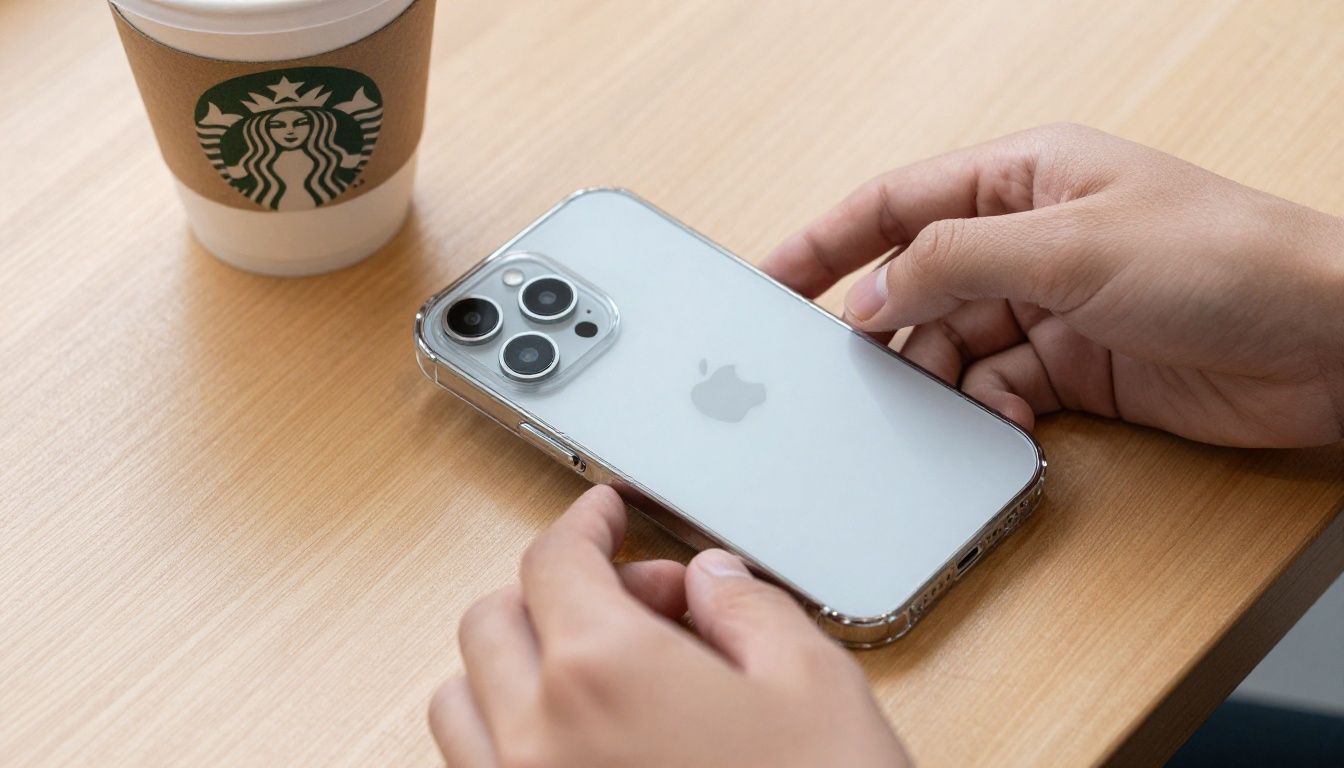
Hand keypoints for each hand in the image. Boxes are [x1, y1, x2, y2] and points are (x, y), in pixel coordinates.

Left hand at [429, 485, 909, 767]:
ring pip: (461, 699)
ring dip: (513, 662)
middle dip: (557, 588)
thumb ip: (750, 607)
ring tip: (594, 669)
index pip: (555, 558)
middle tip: (642, 603)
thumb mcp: (815, 687)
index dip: (584, 521)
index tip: (604, 513)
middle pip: (493, 618)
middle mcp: (536, 737)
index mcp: (603, 670)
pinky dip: (503, 734)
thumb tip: (712, 580)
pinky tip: (574, 742)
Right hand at [762, 124, 1343, 447]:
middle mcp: (1029, 237)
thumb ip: (954, 261)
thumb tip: (867, 291)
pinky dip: (987, 413)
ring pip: (952, 344)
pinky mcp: (1075, 366)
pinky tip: (1003, 424)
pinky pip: (997, 390)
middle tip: (843, 373)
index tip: (768, 280)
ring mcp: (1051, 305)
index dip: (824, 241)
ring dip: (938, 381)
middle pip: (917, 281)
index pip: (896, 203)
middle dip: (881, 328)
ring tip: (938, 407)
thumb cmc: (1229, 262)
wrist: (1332, 345)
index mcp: (1024, 176)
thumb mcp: (1069, 247)